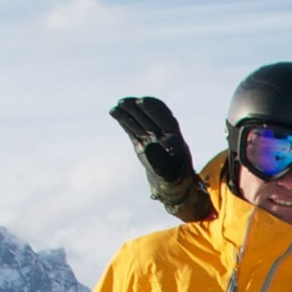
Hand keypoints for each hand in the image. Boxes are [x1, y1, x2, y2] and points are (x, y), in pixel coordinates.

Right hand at [111, 96, 214, 222]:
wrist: (172, 189)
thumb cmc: (175, 182)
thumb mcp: (171, 174)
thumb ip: (162, 161)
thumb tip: (150, 146)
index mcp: (175, 138)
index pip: (164, 118)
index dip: (154, 109)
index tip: (142, 101)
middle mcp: (163, 135)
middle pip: (149, 117)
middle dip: (137, 108)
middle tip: (124, 101)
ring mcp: (151, 139)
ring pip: (139, 122)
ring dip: (128, 113)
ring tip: (117, 105)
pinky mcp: (141, 144)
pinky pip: (132, 129)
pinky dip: (124, 121)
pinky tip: (115, 112)